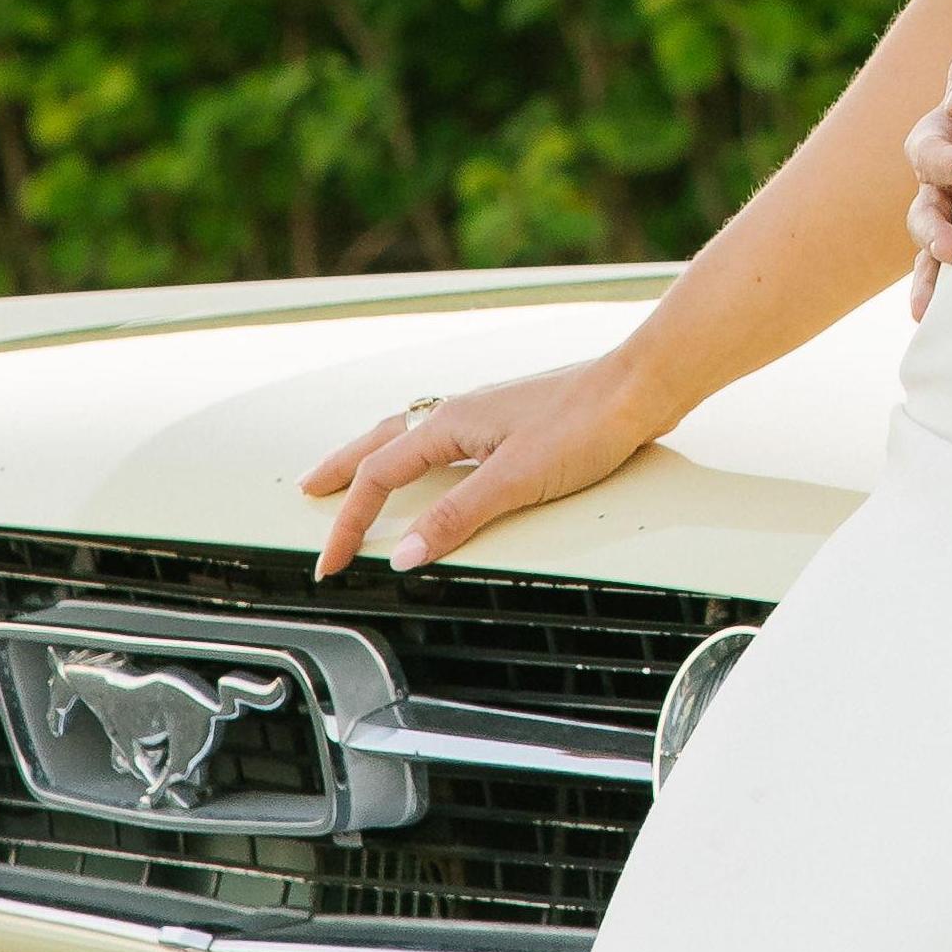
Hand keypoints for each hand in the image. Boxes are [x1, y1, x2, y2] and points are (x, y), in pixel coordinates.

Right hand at [303, 355, 661, 577]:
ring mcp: (488, 414)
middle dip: (342, 469)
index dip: (349, 524)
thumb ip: (456, 517)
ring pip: (413, 434)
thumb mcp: (515, 480)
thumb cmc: (586, 423)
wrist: (643, 387)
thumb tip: (403, 555)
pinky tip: (437, 461)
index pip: (378, 477)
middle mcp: (461, 412)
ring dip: (378, 456)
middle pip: (382, 442)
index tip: (330, 564)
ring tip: (357, 473)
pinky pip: (446, 438)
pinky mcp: (516, 422)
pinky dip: (421, 453)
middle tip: (309, 490)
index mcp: (449, 423)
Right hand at [901, 25, 951, 319]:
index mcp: (947, 129)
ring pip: (935, 244)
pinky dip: (950, 291)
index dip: (945, 159)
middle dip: (932, 230)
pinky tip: (948, 320)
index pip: (928, 147)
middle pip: (924, 206)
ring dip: (932, 274)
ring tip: (933, 307)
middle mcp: (948, 174)